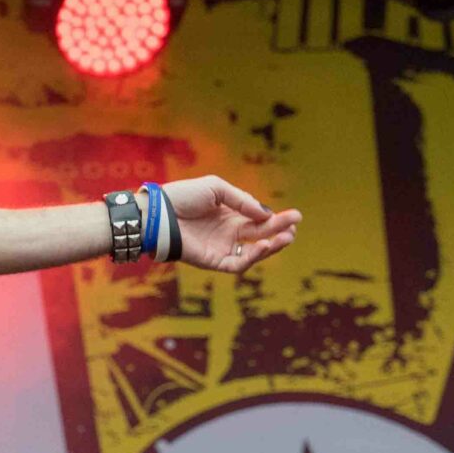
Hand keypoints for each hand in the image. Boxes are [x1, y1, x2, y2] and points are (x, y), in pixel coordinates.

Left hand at [160, 176, 300, 273]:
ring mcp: (221, 247)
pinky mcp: (213, 261)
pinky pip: (238, 263)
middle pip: (261, 234)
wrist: (158, 213)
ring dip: (273, 246)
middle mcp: (228, 232)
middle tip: (295, 225)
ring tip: (286, 237)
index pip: (259, 220)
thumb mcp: (216, 189)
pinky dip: (254, 257)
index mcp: (229, 214)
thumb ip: (243, 200)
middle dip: (280, 230)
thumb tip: (266, 214)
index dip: (276, 219)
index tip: (295, 216)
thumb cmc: (182, 196)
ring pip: (254, 251)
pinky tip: (265, 246)